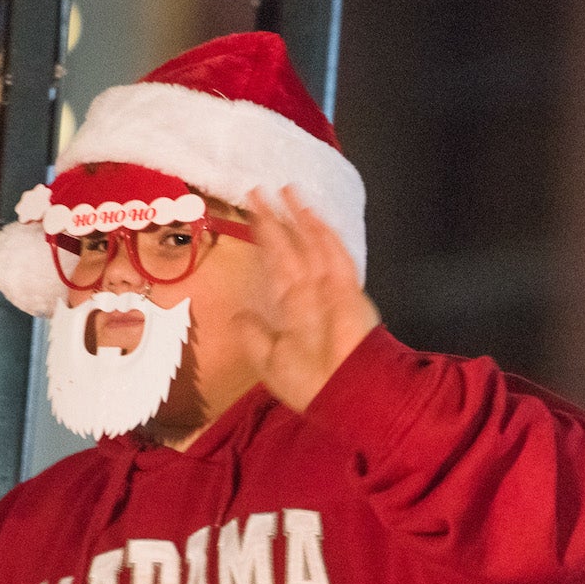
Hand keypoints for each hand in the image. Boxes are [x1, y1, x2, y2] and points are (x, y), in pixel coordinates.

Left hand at [237, 185, 381, 411]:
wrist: (345, 394)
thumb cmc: (310, 384)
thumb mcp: (269, 361)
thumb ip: (254, 335)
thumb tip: (238, 316)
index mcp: (293, 310)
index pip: (275, 266)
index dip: (262, 243)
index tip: (251, 220)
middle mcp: (310, 293)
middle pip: (289, 248)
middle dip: (273, 220)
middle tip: (256, 191)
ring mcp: (330, 287)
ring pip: (310, 244)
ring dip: (297, 217)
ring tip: (284, 189)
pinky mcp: (346, 288)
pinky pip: (333, 255)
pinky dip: (322, 234)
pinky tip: (309, 212)